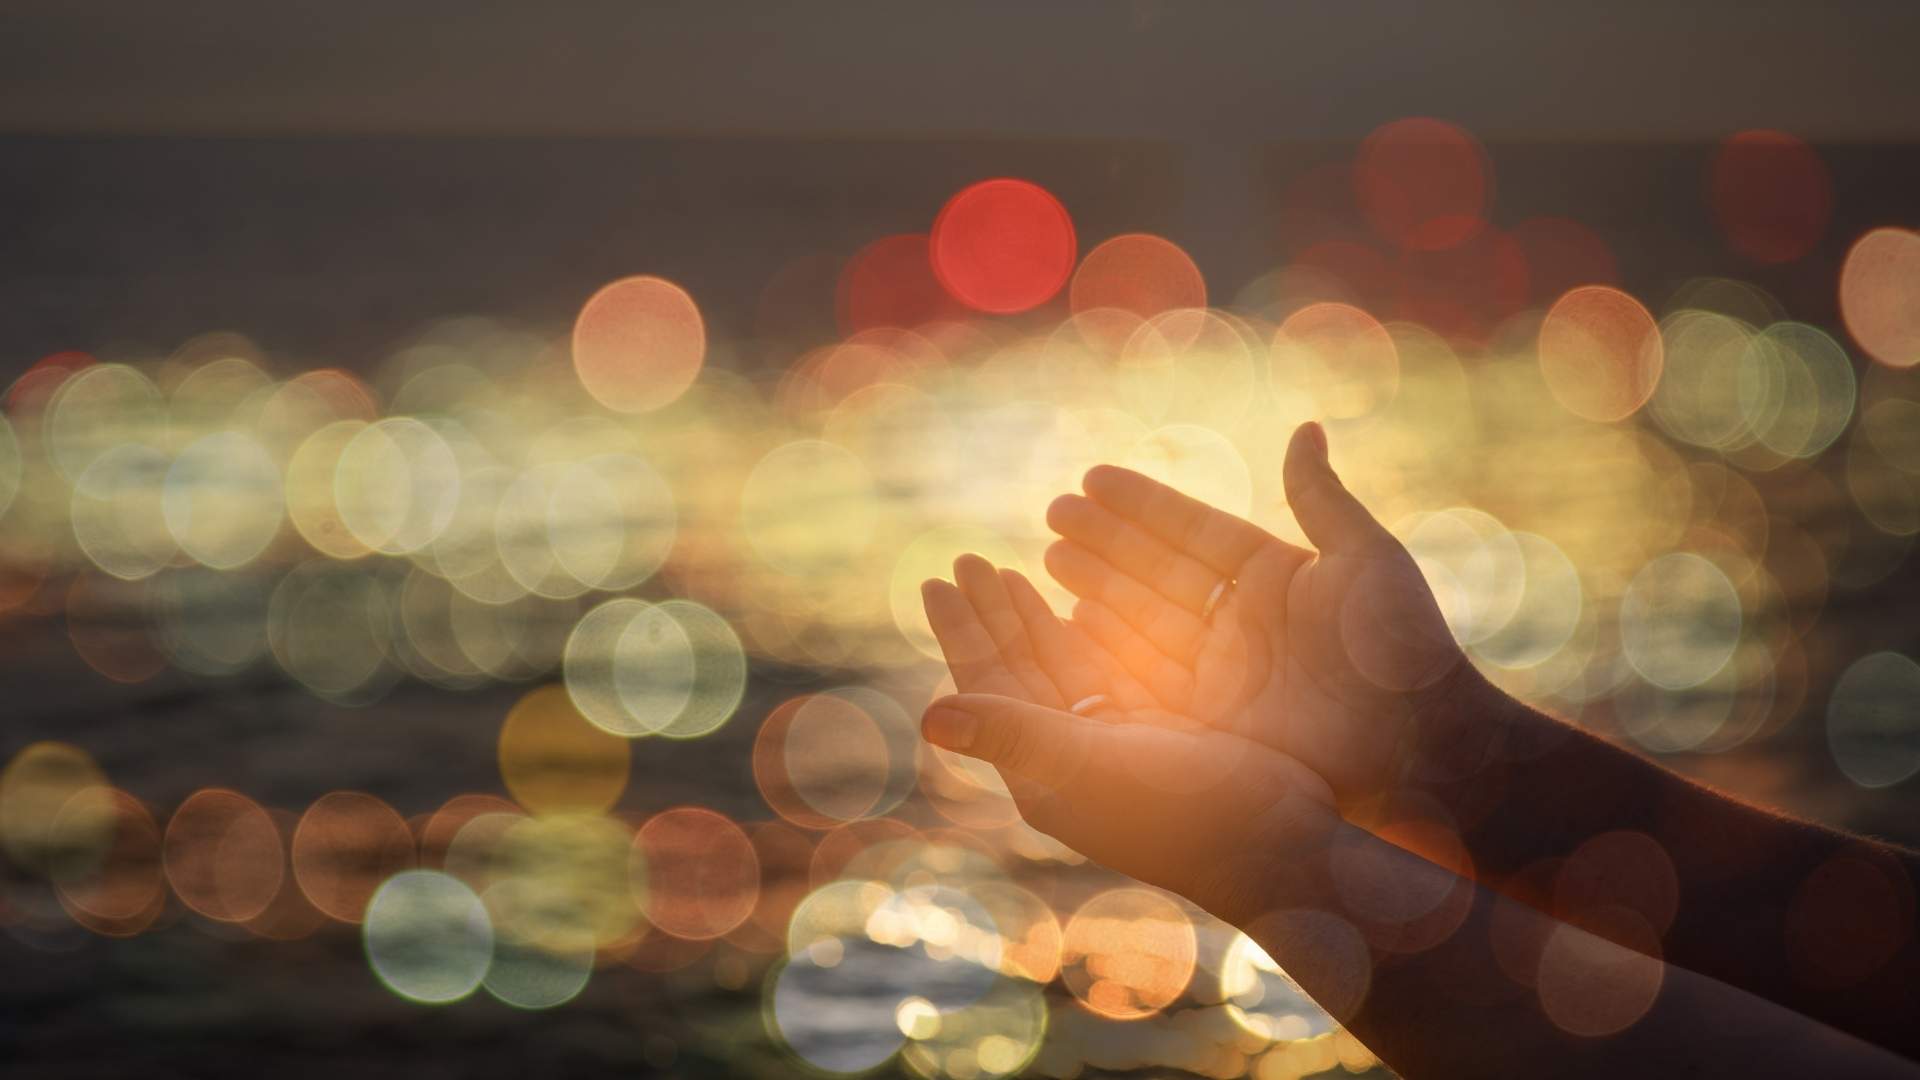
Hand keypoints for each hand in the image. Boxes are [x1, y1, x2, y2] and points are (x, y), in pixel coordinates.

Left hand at [919, 560, 1336, 922]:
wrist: (1280, 850)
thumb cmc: (1187, 814)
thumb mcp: (1092, 766)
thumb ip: (1012, 733)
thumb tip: (924, 717)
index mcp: (1042, 773)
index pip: (988, 687)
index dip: (962, 631)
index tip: (936, 578)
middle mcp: (1070, 761)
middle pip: (1017, 672)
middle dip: (993, 615)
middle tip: (967, 560)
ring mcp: (1115, 749)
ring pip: (1061, 668)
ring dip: (1035, 620)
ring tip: (1010, 572)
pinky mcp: (1160, 737)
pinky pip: (1110, 674)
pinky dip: (1091, 636)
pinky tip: (1080, 604)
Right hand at [1043, 422, 1477, 810]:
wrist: (1423, 748)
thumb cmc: (1402, 649)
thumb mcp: (1365, 557)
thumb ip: (1320, 496)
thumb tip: (1306, 427)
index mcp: (1274, 576)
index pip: (1193, 531)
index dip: (1142, 505)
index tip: (1090, 477)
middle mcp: (1240, 622)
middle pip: (1157, 572)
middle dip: (1104, 543)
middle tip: (1052, 513)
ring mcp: (1222, 673)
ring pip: (1142, 619)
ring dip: (1095, 587)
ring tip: (1046, 556)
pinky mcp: (1210, 722)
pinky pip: (1146, 677)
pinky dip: (1107, 649)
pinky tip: (1068, 620)